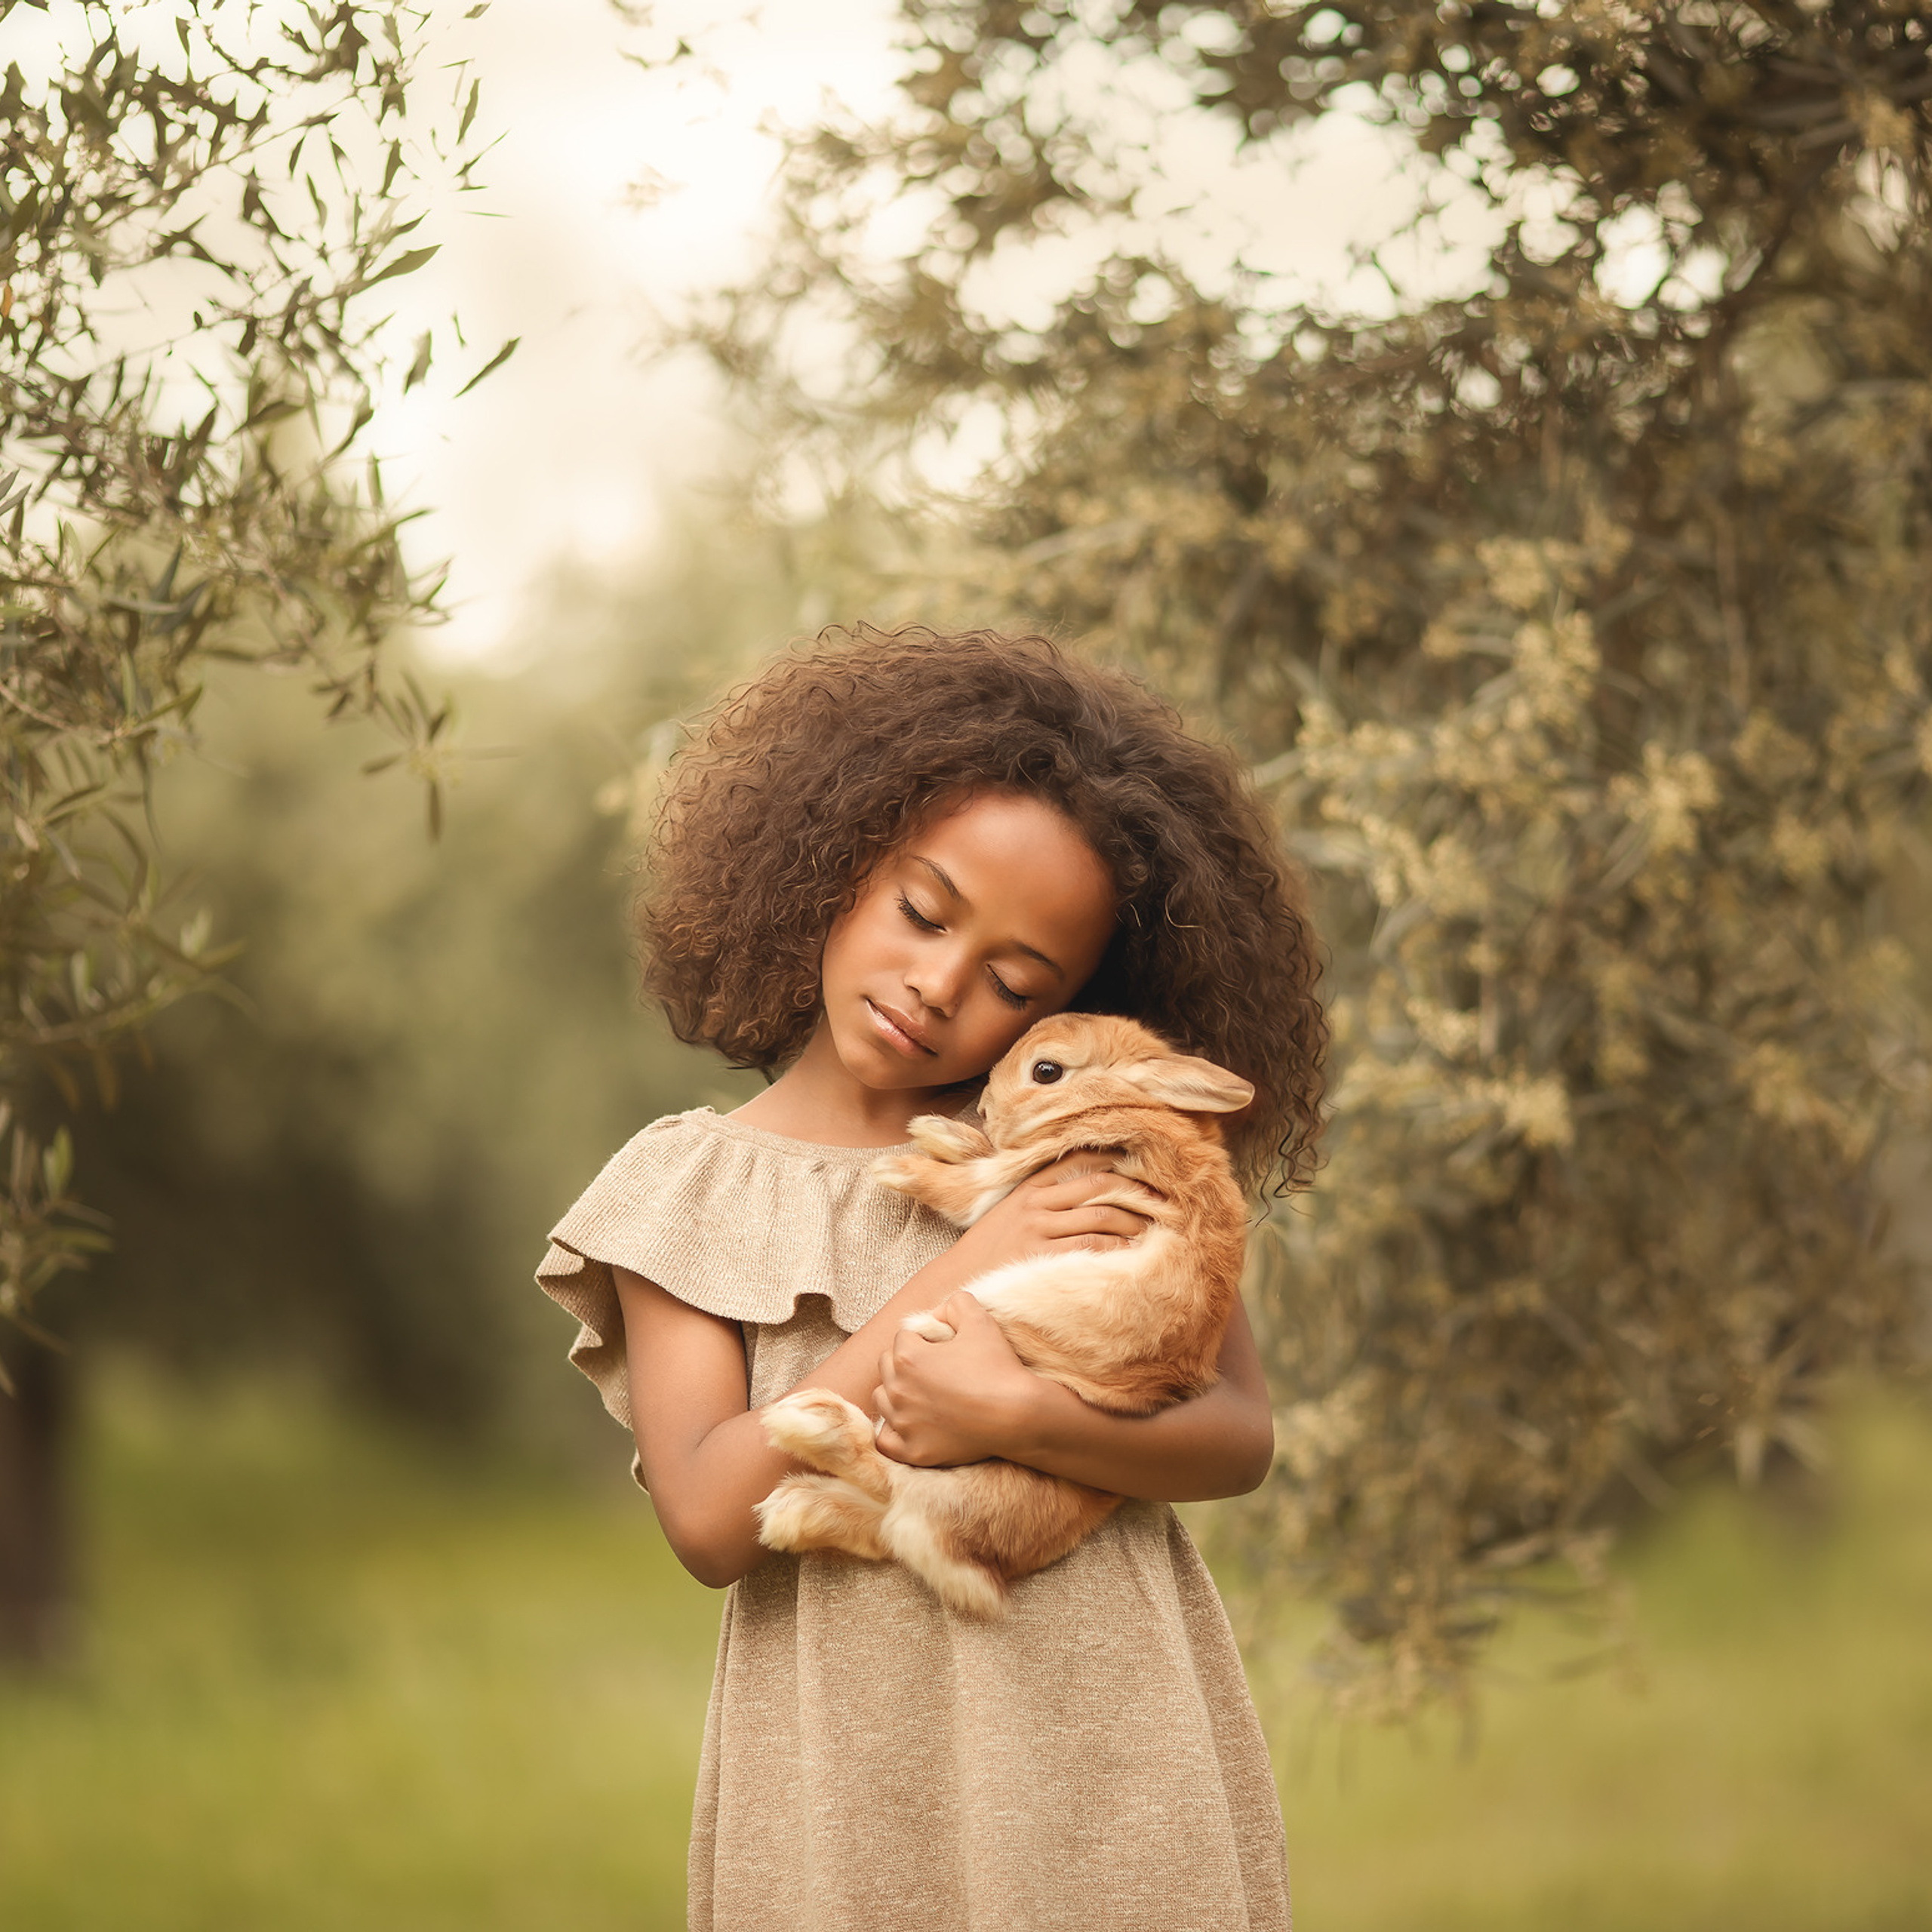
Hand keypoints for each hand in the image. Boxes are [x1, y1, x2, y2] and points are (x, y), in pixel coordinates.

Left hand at [873, 1292, 1043, 1466]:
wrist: (1017, 1416)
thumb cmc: (998, 1368)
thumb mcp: (980, 1320)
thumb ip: (956, 1303)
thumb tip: (938, 1312)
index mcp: (908, 1357)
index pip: (903, 1338)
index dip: (925, 1339)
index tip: (944, 1349)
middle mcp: (898, 1390)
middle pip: (888, 1367)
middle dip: (906, 1363)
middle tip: (936, 1370)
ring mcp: (904, 1424)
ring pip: (883, 1400)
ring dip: (898, 1394)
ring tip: (926, 1395)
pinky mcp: (913, 1451)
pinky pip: (885, 1441)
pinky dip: (894, 1432)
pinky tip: (912, 1424)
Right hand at [942, 1151, 1158, 1280]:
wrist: (955, 1281)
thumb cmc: (989, 1251)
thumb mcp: (1009, 1214)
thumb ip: (1042, 1199)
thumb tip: (1088, 1190)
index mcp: (1029, 1189)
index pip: (1079, 1160)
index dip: (1115, 1160)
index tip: (1142, 1167)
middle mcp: (1036, 1204)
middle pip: (1098, 1185)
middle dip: (1135, 1192)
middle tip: (1163, 1201)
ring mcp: (1039, 1231)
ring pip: (1100, 1215)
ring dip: (1133, 1222)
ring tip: (1154, 1229)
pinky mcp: (1042, 1258)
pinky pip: (1091, 1247)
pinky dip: (1117, 1249)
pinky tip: (1132, 1253)